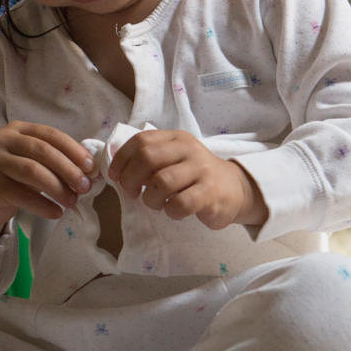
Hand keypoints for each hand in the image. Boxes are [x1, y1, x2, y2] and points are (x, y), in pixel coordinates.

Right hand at [0, 121, 94, 242]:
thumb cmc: (15, 178)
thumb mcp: (34, 162)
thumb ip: (56, 160)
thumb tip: (90, 171)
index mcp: (18, 129)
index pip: (51, 135)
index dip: (74, 150)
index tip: (91, 167)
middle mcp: (3, 139)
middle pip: (43, 151)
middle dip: (68, 170)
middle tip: (85, 187)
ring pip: (33, 171)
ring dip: (58, 188)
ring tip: (72, 201)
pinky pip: (23, 195)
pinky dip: (43, 205)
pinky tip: (56, 212)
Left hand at [108, 129, 267, 229]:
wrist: (235, 189)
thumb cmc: (195, 176)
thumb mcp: (175, 159)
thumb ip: (150, 159)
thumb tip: (116, 170)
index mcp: (176, 138)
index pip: (141, 140)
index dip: (122, 159)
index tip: (115, 177)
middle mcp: (189, 149)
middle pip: (147, 158)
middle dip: (131, 179)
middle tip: (132, 193)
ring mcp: (201, 170)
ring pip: (161, 182)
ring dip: (151, 199)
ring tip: (157, 204)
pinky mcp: (210, 193)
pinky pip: (180, 204)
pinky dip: (171, 212)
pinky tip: (174, 212)